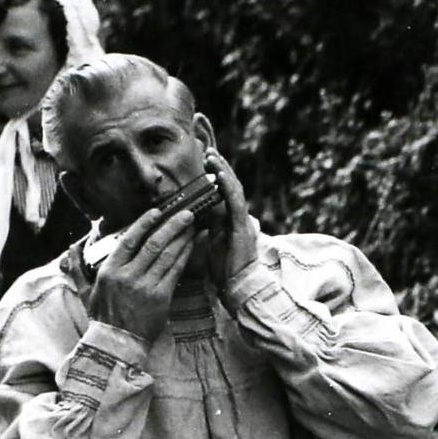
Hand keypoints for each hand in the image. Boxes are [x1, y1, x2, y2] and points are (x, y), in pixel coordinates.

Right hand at [85, 198, 198, 345]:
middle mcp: (127, 276)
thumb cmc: (102, 318)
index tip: (156, 212)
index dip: (144, 223)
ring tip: (191, 226)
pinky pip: (175, 271)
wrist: (117, 345)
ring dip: (182, 238)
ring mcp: (145, 287)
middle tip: (186, 213)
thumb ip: (78, 267)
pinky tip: (192, 245)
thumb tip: (72, 248)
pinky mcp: (161, 298)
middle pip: (153, 244)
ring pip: (167, 255)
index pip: (128, 240)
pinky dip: (185, 256)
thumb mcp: (85, 292)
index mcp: (109, 271)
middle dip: (172, 225)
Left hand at [205, 151, 257, 286]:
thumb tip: (194, 211)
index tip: (206, 160)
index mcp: (231, 219)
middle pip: (231, 185)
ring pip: (234, 189)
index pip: (224, 191)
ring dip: (223, 171)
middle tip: (208, 150)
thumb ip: (208, 224)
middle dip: (220, 167)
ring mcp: (242, 221)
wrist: (238, 287)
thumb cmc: (225, 268)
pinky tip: (220, 175)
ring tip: (212, 156)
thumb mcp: (212, 240)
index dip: (217, 174)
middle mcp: (239, 216)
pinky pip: (235, 203)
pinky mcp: (242, 227)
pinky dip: (228, 187)